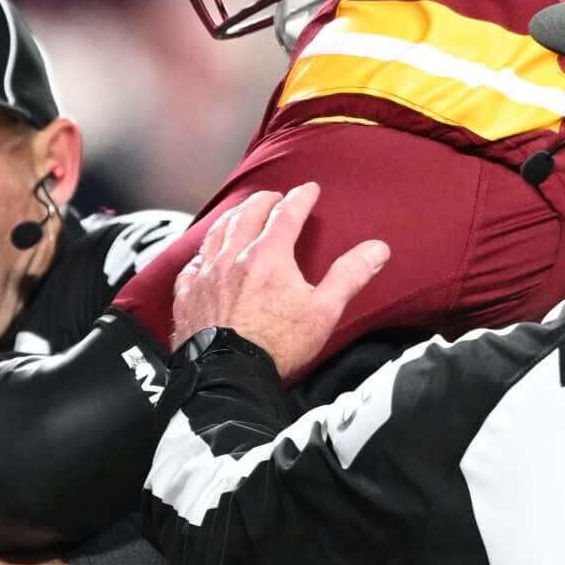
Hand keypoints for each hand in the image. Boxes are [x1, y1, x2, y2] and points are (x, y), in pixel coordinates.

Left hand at [168, 183, 387, 381]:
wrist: (228, 374)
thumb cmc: (277, 345)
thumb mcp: (323, 311)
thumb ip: (349, 276)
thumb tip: (377, 249)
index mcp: (268, 255)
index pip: (286, 214)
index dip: (299, 198)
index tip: (309, 189)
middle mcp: (233, 257)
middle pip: (247, 216)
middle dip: (263, 201)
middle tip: (273, 197)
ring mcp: (205, 275)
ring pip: (216, 233)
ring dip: (230, 217)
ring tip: (238, 213)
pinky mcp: (187, 296)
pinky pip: (191, 264)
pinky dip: (201, 253)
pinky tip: (203, 256)